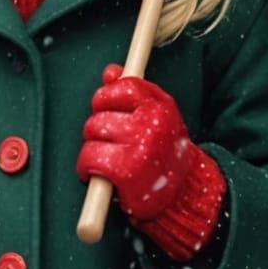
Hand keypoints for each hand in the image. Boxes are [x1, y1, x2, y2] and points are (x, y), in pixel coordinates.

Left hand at [76, 64, 199, 223]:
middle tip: (109, 145)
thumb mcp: (156, 120)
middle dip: (97, 128)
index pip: (124, 86)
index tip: (104, 108)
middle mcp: (153, 123)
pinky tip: (97, 175)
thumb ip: (132, 94)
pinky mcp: (127, 170)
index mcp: (163, 107)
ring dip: (91, 149)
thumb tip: (111, 72)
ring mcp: (140, 146)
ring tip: (106, 161)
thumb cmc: (163, 155)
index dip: (107, 96)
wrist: (182, 197)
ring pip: (92, 134)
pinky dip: (85, 168)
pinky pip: (89, 158)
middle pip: (101, 112)